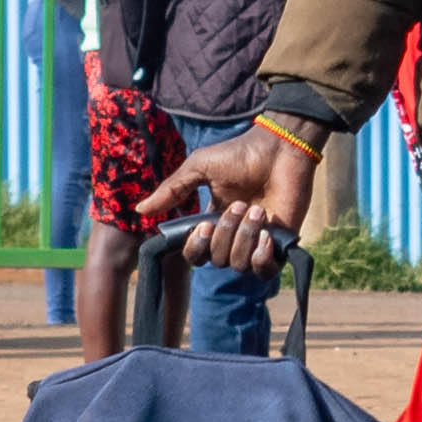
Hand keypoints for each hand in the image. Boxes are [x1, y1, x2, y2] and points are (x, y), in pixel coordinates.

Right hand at [141, 118, 320, 271]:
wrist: (281, 149)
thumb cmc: (241, 154)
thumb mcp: (199, 168)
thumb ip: (172, 190)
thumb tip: (140, 210)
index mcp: (212, 222)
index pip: (195, 254)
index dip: (196, 246)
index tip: (204, 224)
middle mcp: (233, 237)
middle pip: (216, 259)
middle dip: (224, 234)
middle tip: (240, 205)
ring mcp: (256, 242)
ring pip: (237, 265)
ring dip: (244, 237)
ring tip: (257, 211)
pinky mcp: (280, 245)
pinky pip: (264, 272)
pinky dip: (261, 257)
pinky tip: (266, 234)